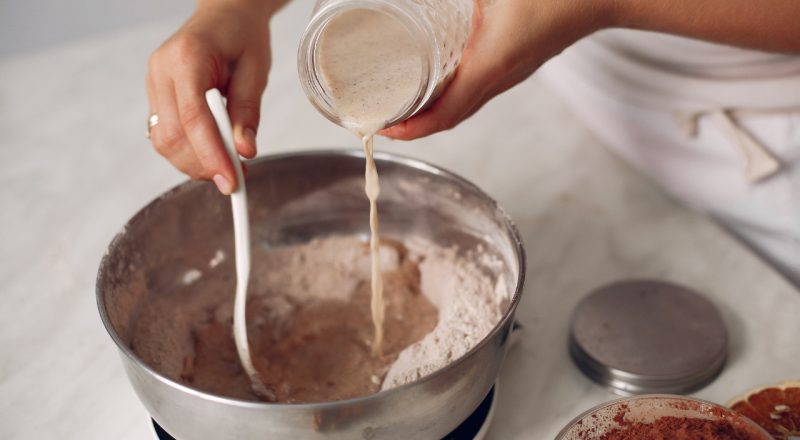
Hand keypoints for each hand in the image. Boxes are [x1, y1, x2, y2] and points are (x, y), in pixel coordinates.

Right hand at [147, 3, 272, 193]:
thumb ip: (248, 111)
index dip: (211, 155)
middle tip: (234, 179)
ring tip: (226, 168)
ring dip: (194, 163)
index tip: (231, 182)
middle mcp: (161, 71)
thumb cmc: (242, 37)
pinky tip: (211, 155)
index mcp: (187, 57)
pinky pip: (164, 134)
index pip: (193, 118)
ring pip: (163, 141)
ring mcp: (153, 83)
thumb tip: (245, 151)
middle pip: (172, 135)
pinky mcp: (155, 96)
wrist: (224, 15)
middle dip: (203, 165)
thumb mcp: (256, 70)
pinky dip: (187, 152)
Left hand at [381, 0, 613, 139]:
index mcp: (490, 64)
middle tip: (380, 116)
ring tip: (400, 105)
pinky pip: (475, 93)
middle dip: (411, 126)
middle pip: (448, 119)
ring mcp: (509, 75)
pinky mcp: (515, 66)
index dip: (409, 129)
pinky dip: (449, 98)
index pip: (443, 115)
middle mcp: (499, 78)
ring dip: (429, 114)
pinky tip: (436, 83)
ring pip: (462, 108)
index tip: (381, 126)